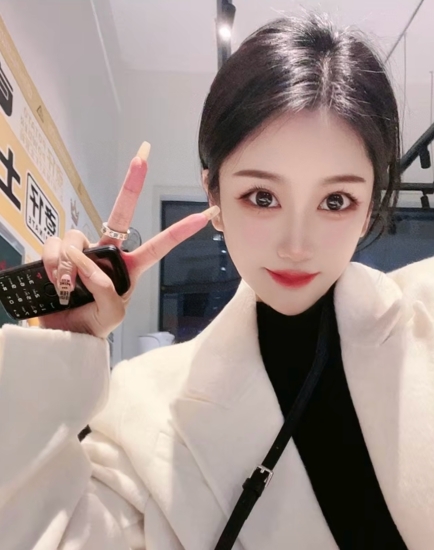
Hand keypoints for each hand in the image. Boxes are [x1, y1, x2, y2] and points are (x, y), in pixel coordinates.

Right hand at [39, 143, 219, 337]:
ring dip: (70, 262)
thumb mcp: (112, 314)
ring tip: (68, 286)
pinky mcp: (58, 252)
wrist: (62, 335)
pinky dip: (54, 263)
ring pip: (77, 236)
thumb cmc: (92, 325)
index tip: (204, 214)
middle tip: (143, 156)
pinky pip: (56, 246)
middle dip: (132, 184)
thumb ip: (106, 287)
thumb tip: (84, 258)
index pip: (158, 247)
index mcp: (129, 268)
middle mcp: (106, 253)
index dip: (179, 232)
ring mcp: (81, 250)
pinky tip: (55, 280)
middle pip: (120, 213)